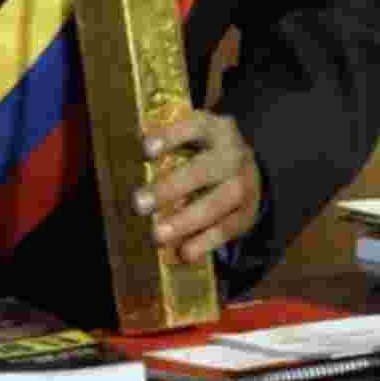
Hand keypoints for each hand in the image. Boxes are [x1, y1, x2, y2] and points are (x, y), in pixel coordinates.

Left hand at [133, 111, 262, 261]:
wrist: (251, 172)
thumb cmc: (207, 153)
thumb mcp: (195, 137)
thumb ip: (168, 143)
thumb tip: (128, 154)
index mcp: (215, 129)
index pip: (193, 127)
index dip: (170, 137)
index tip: (145, 149)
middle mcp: (233, 155)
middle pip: (201, 170)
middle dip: (169, 188)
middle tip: (138, 204)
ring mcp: (244, 185)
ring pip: (215, 204)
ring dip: (185, 221)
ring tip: (157, 234)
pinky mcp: (248, 214)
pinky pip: (227, 229)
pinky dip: (205, 242)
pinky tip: (184, 253)